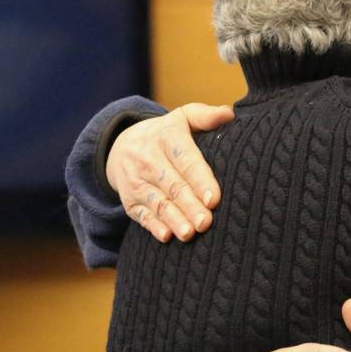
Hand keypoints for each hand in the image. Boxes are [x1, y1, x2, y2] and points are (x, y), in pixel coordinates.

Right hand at [107, 103, 232, 242]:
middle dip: (190, 205)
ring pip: (157, 203)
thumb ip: (205, 116)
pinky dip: (153, 227)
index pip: (186, 160)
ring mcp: (135, 181)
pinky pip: (141, 215)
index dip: (200, 180)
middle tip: (206, 222)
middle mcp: (147, 159)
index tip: (214, 198)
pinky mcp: (128, 200)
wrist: (121, 145)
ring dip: (173, 220)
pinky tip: (166, 237)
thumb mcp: (183, 118)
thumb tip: (229, 114)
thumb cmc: (167, 134)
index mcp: (166, 137)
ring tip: (189, 234)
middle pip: (172, 185)